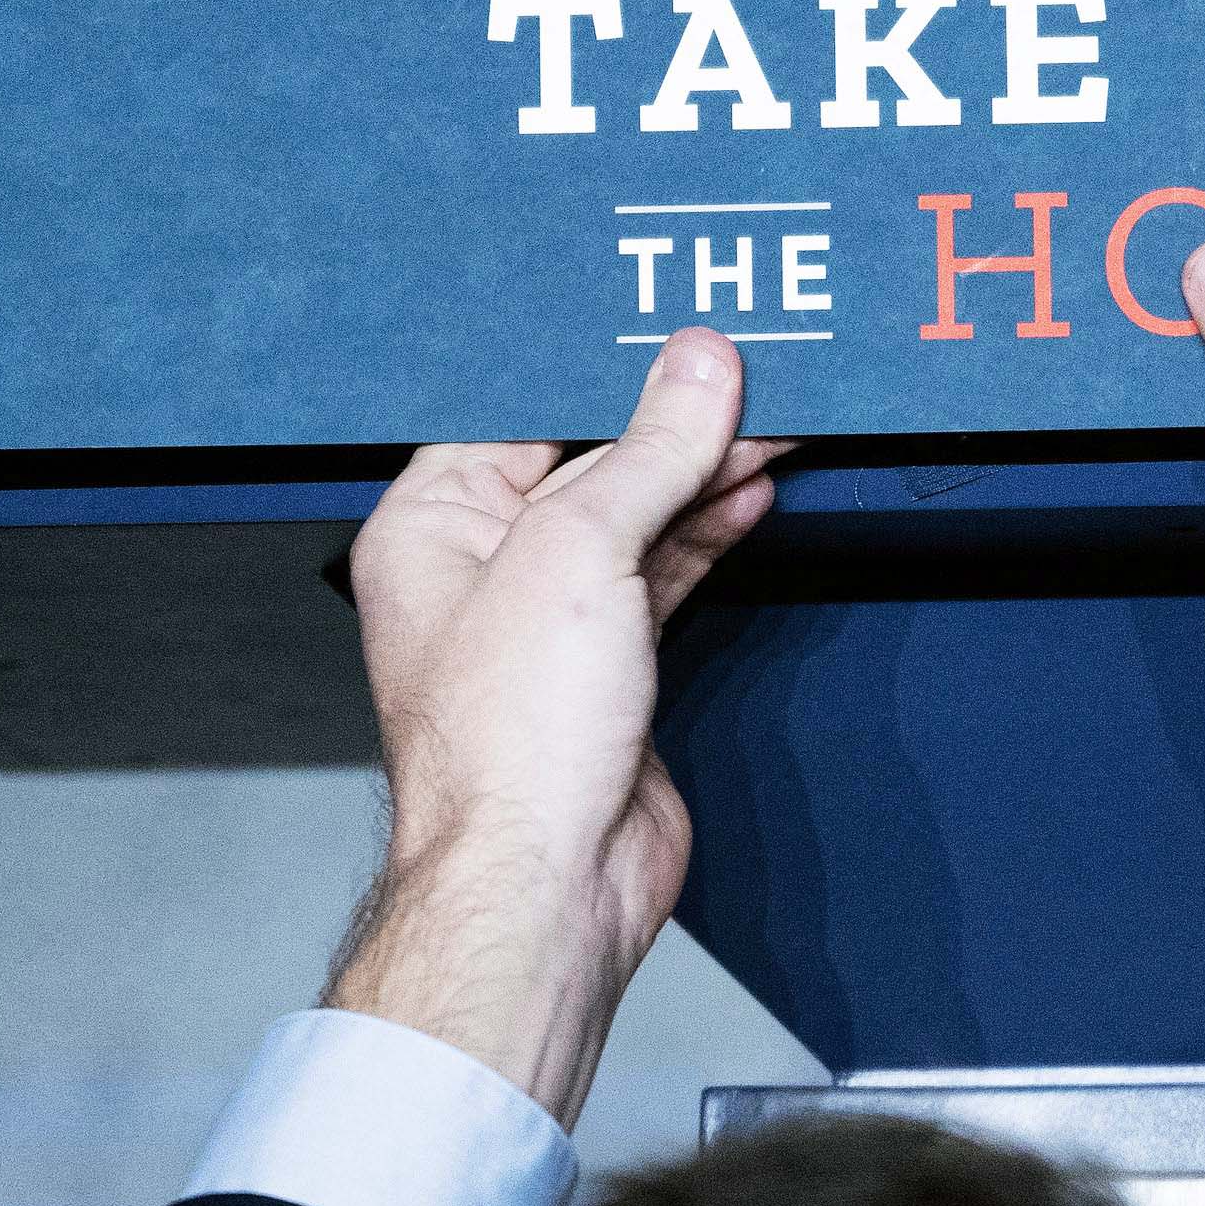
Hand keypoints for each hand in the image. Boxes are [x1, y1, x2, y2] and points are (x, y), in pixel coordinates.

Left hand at [322, 325, 786, 1123]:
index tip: (674, 323)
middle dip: (666, 416)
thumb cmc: (512, 742)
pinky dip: (709, 530)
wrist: (549, 882)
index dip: (600, 365)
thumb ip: (650, 451)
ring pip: (632, 516)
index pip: (520, 410)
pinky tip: (754, 490)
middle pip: (586, 458)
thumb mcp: (582, 553)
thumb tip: (699, 365)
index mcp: (431, 524)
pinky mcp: (607, 667)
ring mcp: (546, 622)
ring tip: (774, 417)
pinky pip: (662, 572)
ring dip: (700, 471)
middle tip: (748, 366)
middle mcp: (478, 568)